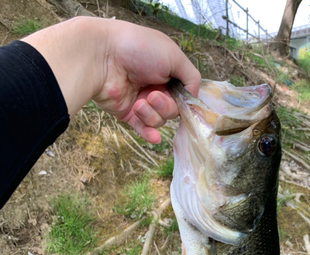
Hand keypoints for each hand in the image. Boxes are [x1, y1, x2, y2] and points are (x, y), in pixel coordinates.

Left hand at [94, 20, 200, 142]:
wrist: (102, 57)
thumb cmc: (138, 48)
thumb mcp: (174, 56)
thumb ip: (191, 77)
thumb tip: (194, 97)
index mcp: (167, 73)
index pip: (183, 95)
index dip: (184, 100)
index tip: (182, 100)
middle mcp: (155, 87)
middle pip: (172, 111)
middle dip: (165, 106)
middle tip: (153, 95)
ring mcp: (142, 102)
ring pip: (158, 120)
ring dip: (151, 113)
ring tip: (139, 102)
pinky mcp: (128, 114)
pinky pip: (143, 129)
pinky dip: (149, 134)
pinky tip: (154, 137)